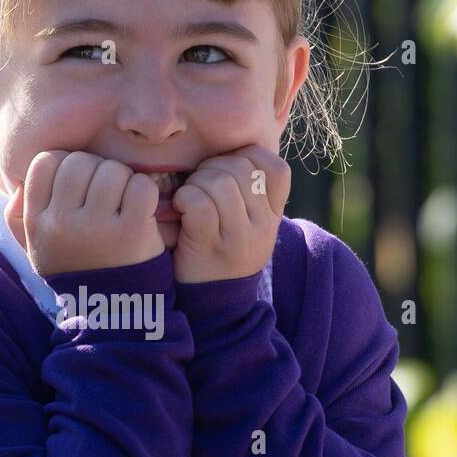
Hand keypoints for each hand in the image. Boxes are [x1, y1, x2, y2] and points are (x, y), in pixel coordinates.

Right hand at [5, 150, 165, 276]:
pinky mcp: (132, 231)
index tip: (78, 184)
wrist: (111, 311)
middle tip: (105, 193)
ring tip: (122, 202)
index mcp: (37, 222)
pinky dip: (145, 192)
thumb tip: (17, 181)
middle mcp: (62, 223)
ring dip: (123, 180)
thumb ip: (17, 213)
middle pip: (80, 162)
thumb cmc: (74, 267)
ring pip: (112, 170)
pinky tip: (141, 210)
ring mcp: (97, 227)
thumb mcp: (35, 246)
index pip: (45, 162)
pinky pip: (141, 185)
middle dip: (96, 169)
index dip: (65, 163)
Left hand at [171, 145, 290, 283]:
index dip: (248, 157)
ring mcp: (239, 237)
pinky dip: (184, 199)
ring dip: (195, 183)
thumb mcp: (248, 226)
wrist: (212, 306)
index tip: (227, 170)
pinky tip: (180, 210)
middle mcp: (262, 226)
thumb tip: (237, 150)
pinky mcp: (211, 246)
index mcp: (273, 216)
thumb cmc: (221, 253)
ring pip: (219, 182)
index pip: (276, 168)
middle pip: (241, 169)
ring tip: (189, 198)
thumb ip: (250, 193)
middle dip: (213, 167)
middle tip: (199, 184)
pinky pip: (199, 203)